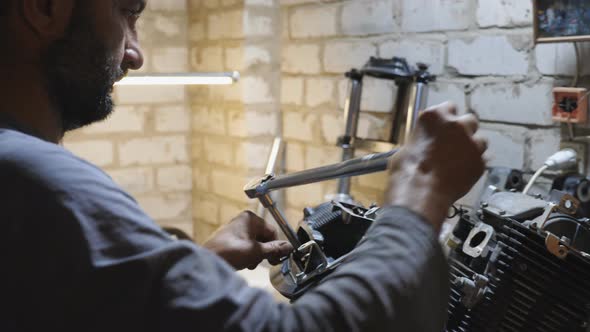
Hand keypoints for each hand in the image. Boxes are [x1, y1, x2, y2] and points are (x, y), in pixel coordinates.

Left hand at [203, 211, 293, 269]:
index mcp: (250, 218)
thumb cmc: (230, 253)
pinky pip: (246, 246)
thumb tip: (289, 247)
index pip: (272, 231)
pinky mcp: (230, 240)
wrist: (207, 262)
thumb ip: (274, 249)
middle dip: (263, 251)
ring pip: (255, 243)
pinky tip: (243, 263)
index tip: (275, 258)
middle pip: (263, 237)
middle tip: (260, 262)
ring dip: (255, 255)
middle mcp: (243, 221)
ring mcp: (235, 230)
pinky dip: (247, 255)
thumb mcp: (256, 252)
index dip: (275, 246)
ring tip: (249, 263)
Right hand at [387, 102, 486, 231]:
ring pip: (480, 140)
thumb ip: (424, 138)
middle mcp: (456, 125)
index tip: (445, 127)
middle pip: (470, 120)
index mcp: (434, 116)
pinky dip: (473, 166)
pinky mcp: (480, 162)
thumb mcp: (408, 145)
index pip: (449, 107)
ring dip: (472, 148)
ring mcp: (471, 143)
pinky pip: (481, 161)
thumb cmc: (408, 171)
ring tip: (459, 162)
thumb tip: (426, 143)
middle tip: (455, 143)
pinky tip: (461, 174)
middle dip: (465, 130)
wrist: (419, 192)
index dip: (447, 118)